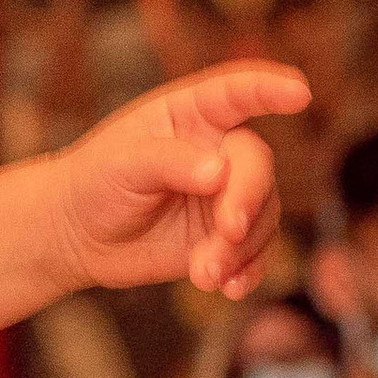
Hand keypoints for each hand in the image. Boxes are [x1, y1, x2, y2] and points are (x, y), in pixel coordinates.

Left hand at [46, 64, 311, 300]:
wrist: (79, 236)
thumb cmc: (94, 183)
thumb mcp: (120, 166)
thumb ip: (168, 162)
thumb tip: (219, 172)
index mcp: (191, 114)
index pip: (236, 93)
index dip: (269, 88)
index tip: (299, 93)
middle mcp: (219, 149)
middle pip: (256, 164)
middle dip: (247, 198)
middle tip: (227, 231)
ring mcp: (226, 194)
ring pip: (262, 213)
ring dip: (241, 246)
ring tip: (204, 273)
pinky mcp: (226, 236)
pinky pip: (257, 251)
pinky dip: (250, 270)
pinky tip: (231, 289)